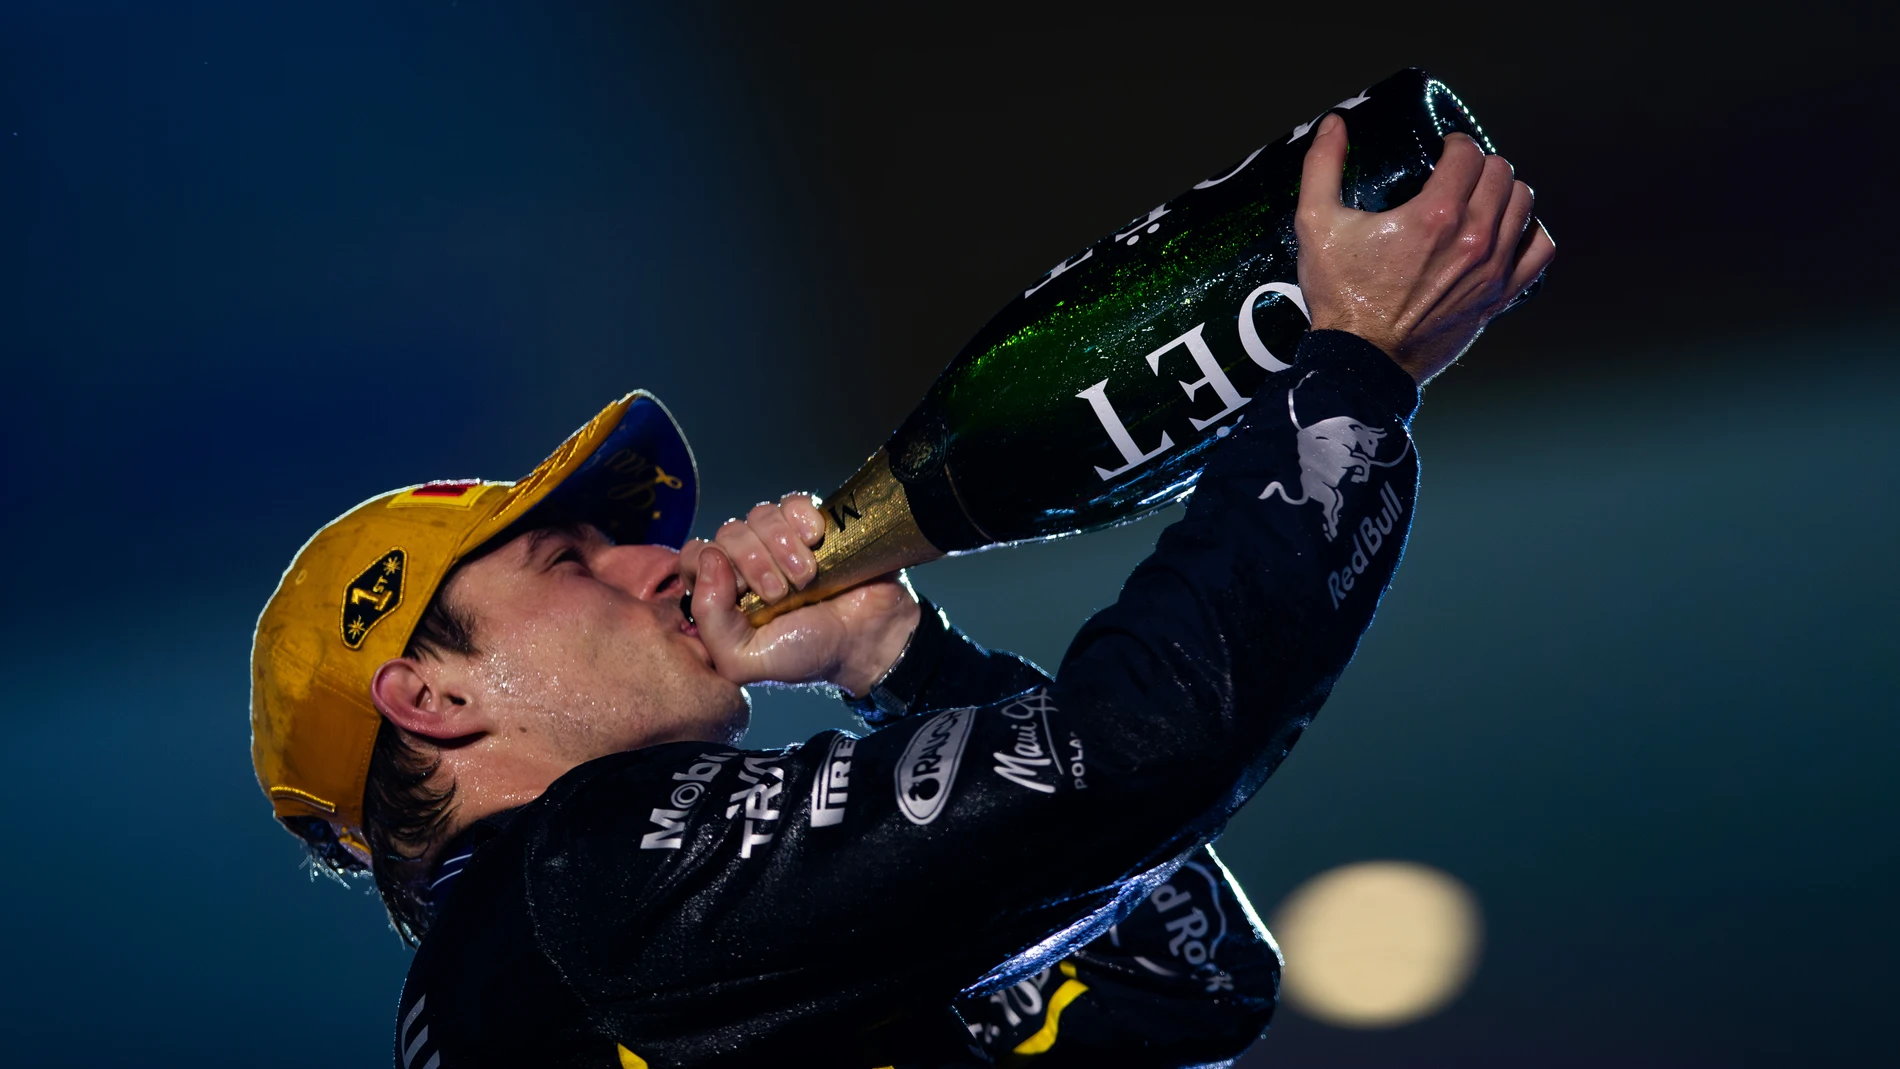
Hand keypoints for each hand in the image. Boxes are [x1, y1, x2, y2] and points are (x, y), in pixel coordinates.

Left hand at [679, 495, 921, 695]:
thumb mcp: (745, 659)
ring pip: (759, 515)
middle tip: (782, 592)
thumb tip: (709, 560)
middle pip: (728, 532)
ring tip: (808, 574)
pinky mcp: (811, 524)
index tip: (743, 592)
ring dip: (782, 545)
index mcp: (724, 595)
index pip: (693, 557)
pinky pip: (792, 502)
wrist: (868, 638)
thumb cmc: (807, 653)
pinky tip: (818, 538)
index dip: (713, 568)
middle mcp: (747, 564)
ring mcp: (779, 542)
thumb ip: (711, 622)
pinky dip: (802, 517)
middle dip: (755, 562)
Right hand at [1296, 113, 1554, 383]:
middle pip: (1501, 172)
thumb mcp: (1317, 225)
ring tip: (1479, 199)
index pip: (1468, 153)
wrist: (1362, 362)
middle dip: (1479, 165)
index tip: (1442, 152)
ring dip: (1504, 192)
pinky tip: (1506, 231)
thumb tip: (1333, 124)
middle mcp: (1473, 238)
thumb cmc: (1341, 299)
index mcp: (1434, 215)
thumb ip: (1323, 167)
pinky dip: (1529, 232)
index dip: (1454, 144)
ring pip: (1524, 203)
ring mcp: (1493, 269)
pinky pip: (1540, 248)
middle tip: (1456, 175)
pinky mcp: (1500, 295)